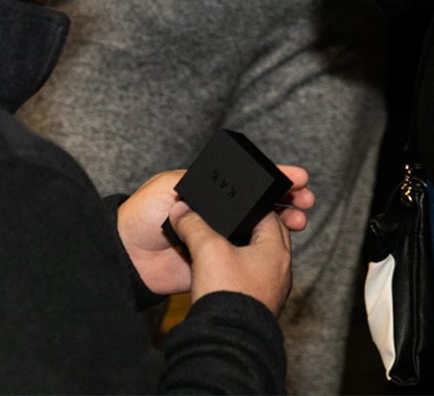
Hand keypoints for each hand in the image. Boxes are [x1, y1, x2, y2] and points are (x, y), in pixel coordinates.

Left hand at [119, 165, 313, 296]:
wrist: (127, 254)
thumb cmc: (142, 214)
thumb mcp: (172, 185)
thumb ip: (202, 181)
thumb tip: (233, 175)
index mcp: (210, 189)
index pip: (248, 180)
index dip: (274, 177)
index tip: (297, 178)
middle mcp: (220, 211)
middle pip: (261, 202)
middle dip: (287, 198)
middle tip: (305, 199)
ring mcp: (223, 235)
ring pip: (262, 226)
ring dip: (284, 220)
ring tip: (300, 219)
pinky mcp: (221, 259)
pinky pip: (250, 252)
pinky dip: (271, 246)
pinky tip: (285, 241)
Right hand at [175, 199, 296, 312]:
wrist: (227, 341)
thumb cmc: (226, 293)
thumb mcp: (206, 249)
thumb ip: (193, 224)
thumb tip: (180, 210)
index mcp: (275, 249)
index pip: (268, 213)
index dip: (249, 204)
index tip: (232, 200)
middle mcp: (280, 269)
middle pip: (266, 235)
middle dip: (248, 225)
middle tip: (228, 219)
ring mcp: (272, 289)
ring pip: (259, 258)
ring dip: (243, 249)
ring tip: (220, 243)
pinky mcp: (259, 304)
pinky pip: (252, 278)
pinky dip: (238, 269)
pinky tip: (220, 271)